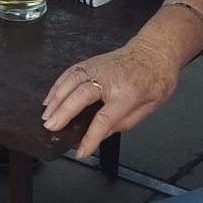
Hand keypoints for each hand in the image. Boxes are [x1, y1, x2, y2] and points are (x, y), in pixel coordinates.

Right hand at [43, 35, 182, 157]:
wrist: (156, 50)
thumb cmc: (156, 80)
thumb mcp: (150, 108)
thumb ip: (125, 123)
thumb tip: (101, 134)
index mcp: (128, 94)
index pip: (105, 119)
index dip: (91, 137)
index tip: (81, 152)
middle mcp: (110, 79)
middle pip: (81, 95)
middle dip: (63, 112)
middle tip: (50, 127)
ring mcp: (99, 67)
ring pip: (72, 80)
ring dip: (56, 98)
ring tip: (47, 115)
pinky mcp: (92, 61)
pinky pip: (71, 72)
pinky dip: (58, 85)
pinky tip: (51, 98)